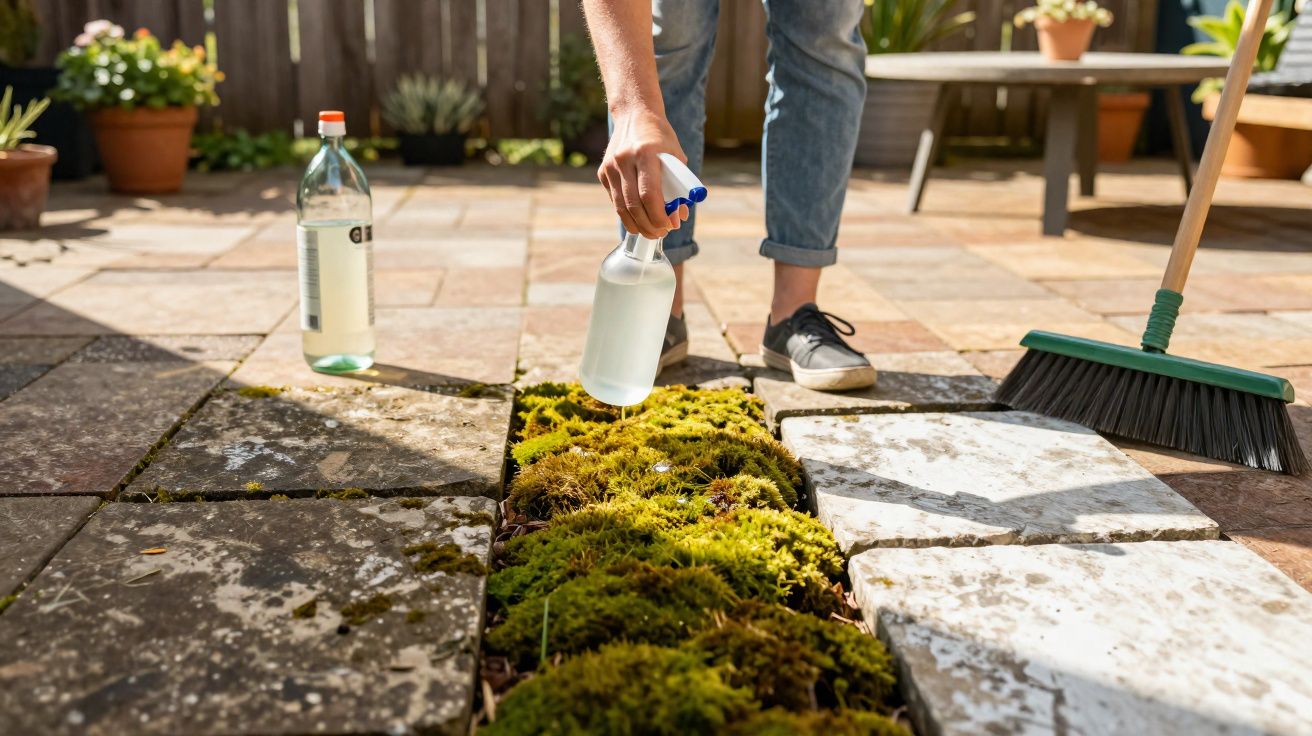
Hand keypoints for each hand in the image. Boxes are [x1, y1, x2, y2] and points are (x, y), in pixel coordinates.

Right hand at [599, 109, 690, 238]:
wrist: (634, 114)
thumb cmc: (661, 138)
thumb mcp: (676, 157)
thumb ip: (679, 186)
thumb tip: (677, 217)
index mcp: (645, 153)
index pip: (649, 194)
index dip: (659, 216)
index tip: (668, 226)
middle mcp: (624, 159)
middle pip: (633, 205)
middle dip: (648, 226)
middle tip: (660, 234)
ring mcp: (610, 166)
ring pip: (621, 207)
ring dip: (636, 225)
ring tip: (650, 232)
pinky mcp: (603, 172)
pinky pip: (615, 200)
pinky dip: (627, 213)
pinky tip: (638, 218)